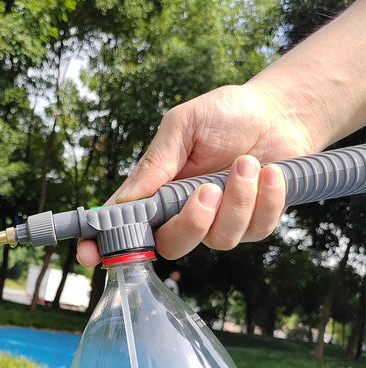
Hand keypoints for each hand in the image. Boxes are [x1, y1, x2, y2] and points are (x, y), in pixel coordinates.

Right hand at [77, 83, 315, 266]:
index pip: (125, 223)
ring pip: (218, 241)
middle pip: (171, 246)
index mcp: (158, 190)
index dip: (104, 244)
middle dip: (191, 223)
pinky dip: (266, 200)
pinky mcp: (252, 225)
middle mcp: (183, 212)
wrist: (280, 112)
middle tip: (208, 189)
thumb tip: (126, 199)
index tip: (89, 254)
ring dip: (237, 201)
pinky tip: (270, 172)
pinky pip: (255, 231)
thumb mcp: (184, 125)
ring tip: (248, 163)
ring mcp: (218, 223)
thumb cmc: (226, 114)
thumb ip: (156, 162)